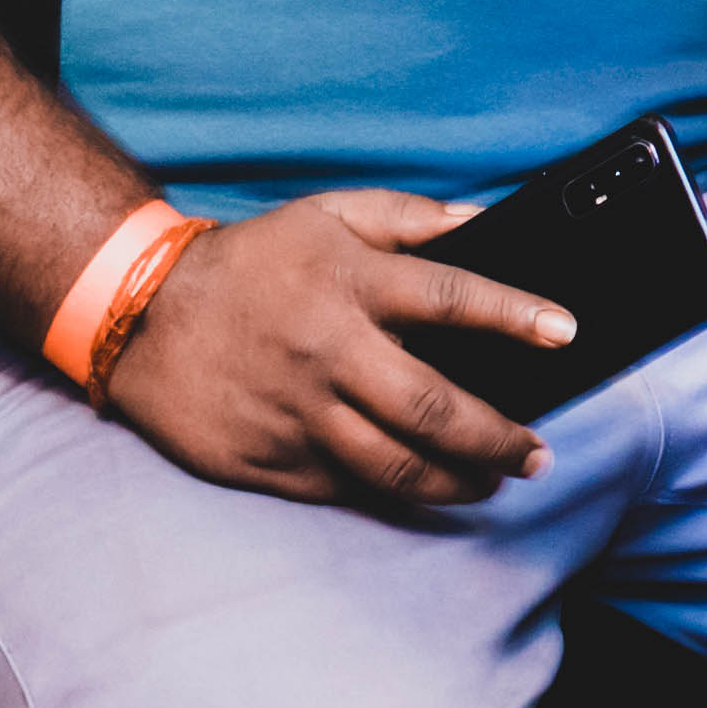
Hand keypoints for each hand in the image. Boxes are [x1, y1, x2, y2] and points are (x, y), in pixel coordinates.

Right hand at [98, 191, 562, 504]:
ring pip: (394, 464)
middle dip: (499, 438)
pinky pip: (344, 487)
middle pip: (434, 408)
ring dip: (456, 481)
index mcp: (353, 284)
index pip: (455, 299)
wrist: (139, 314)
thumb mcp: (328, 213)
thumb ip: (410, 217)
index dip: (518, 317)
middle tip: (537, 454)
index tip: (567, 334)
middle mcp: (332, 353)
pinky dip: (392, 493)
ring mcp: (300, 413)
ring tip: (494, 482)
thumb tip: (481, 221)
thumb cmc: (249, 261)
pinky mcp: (269, 459)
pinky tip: (424, 490)